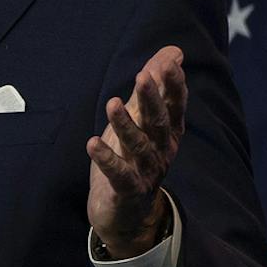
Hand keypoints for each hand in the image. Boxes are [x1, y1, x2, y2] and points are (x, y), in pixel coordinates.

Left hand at [87, 44, 185, 258]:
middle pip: (158, 122)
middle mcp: (161, 150)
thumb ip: (156, 88)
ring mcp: (146, 172)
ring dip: (125, 125)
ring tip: (111, 103)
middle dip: (152, 99)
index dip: (173, 86)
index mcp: (167, 132)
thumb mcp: (143, 120)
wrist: (127, 214)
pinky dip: (107, 160)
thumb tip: (174, 52)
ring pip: (138, 146)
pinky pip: (119, 175)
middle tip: (143, 76)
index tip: (170, 63)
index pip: (174, 106)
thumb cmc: (133, 158)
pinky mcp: (127, 191)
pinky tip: (92, 144)